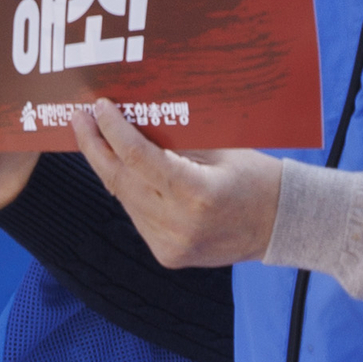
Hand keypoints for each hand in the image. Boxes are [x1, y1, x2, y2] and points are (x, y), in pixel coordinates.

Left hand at [71, 100, 285, 267]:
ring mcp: (171, 244)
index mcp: (197, 194)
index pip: (138, 157)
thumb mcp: (219, 150)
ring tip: (95, 138)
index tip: (97, 107)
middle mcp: (179, 224)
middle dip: (95, 145)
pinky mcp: (167, 254)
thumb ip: (174, 139)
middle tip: (80, 118)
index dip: (112, 130)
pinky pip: (136, 215)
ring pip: (123, 198)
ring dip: (108, 167)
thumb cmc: (255, 178)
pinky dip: (128, 191)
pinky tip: (121, 169)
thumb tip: (130, 115)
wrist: (282, 225)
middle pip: (120, 179)